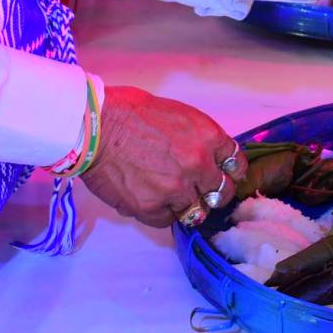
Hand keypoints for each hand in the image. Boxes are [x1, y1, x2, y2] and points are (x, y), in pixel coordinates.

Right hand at [80, 86, 244, 227]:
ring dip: (187, 206)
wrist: (96, 126)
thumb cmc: (131, 112)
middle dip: (212, 193)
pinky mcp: (153, 208)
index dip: (229, 172)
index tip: (222, 175)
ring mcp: (177, 189)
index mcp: (208, 137)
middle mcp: (198, 165)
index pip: (236, 165)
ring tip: (171, 196)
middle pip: (222, 193)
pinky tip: (149, 197)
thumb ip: (198, 139)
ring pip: (197, 212)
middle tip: (198, 191)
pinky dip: (160, 212)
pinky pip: (167, 220)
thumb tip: (206, 158)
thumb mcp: (178, 115)